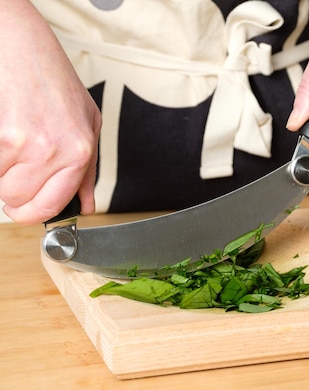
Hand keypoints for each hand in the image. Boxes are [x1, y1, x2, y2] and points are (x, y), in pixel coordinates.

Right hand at [0, 1, 100, 224]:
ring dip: (0, 171)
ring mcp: (22, 143)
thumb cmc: (55, 82)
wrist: (23, 46)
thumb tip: (84, 205)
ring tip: (12, 142)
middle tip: (16, 168)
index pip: (49, 208)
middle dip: (13, 190)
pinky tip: (4, 133)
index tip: (25, 208)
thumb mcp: (88, 124)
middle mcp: (53, 151)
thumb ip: (86, 171)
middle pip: (18, 200)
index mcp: (79, 152)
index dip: (32, 213)